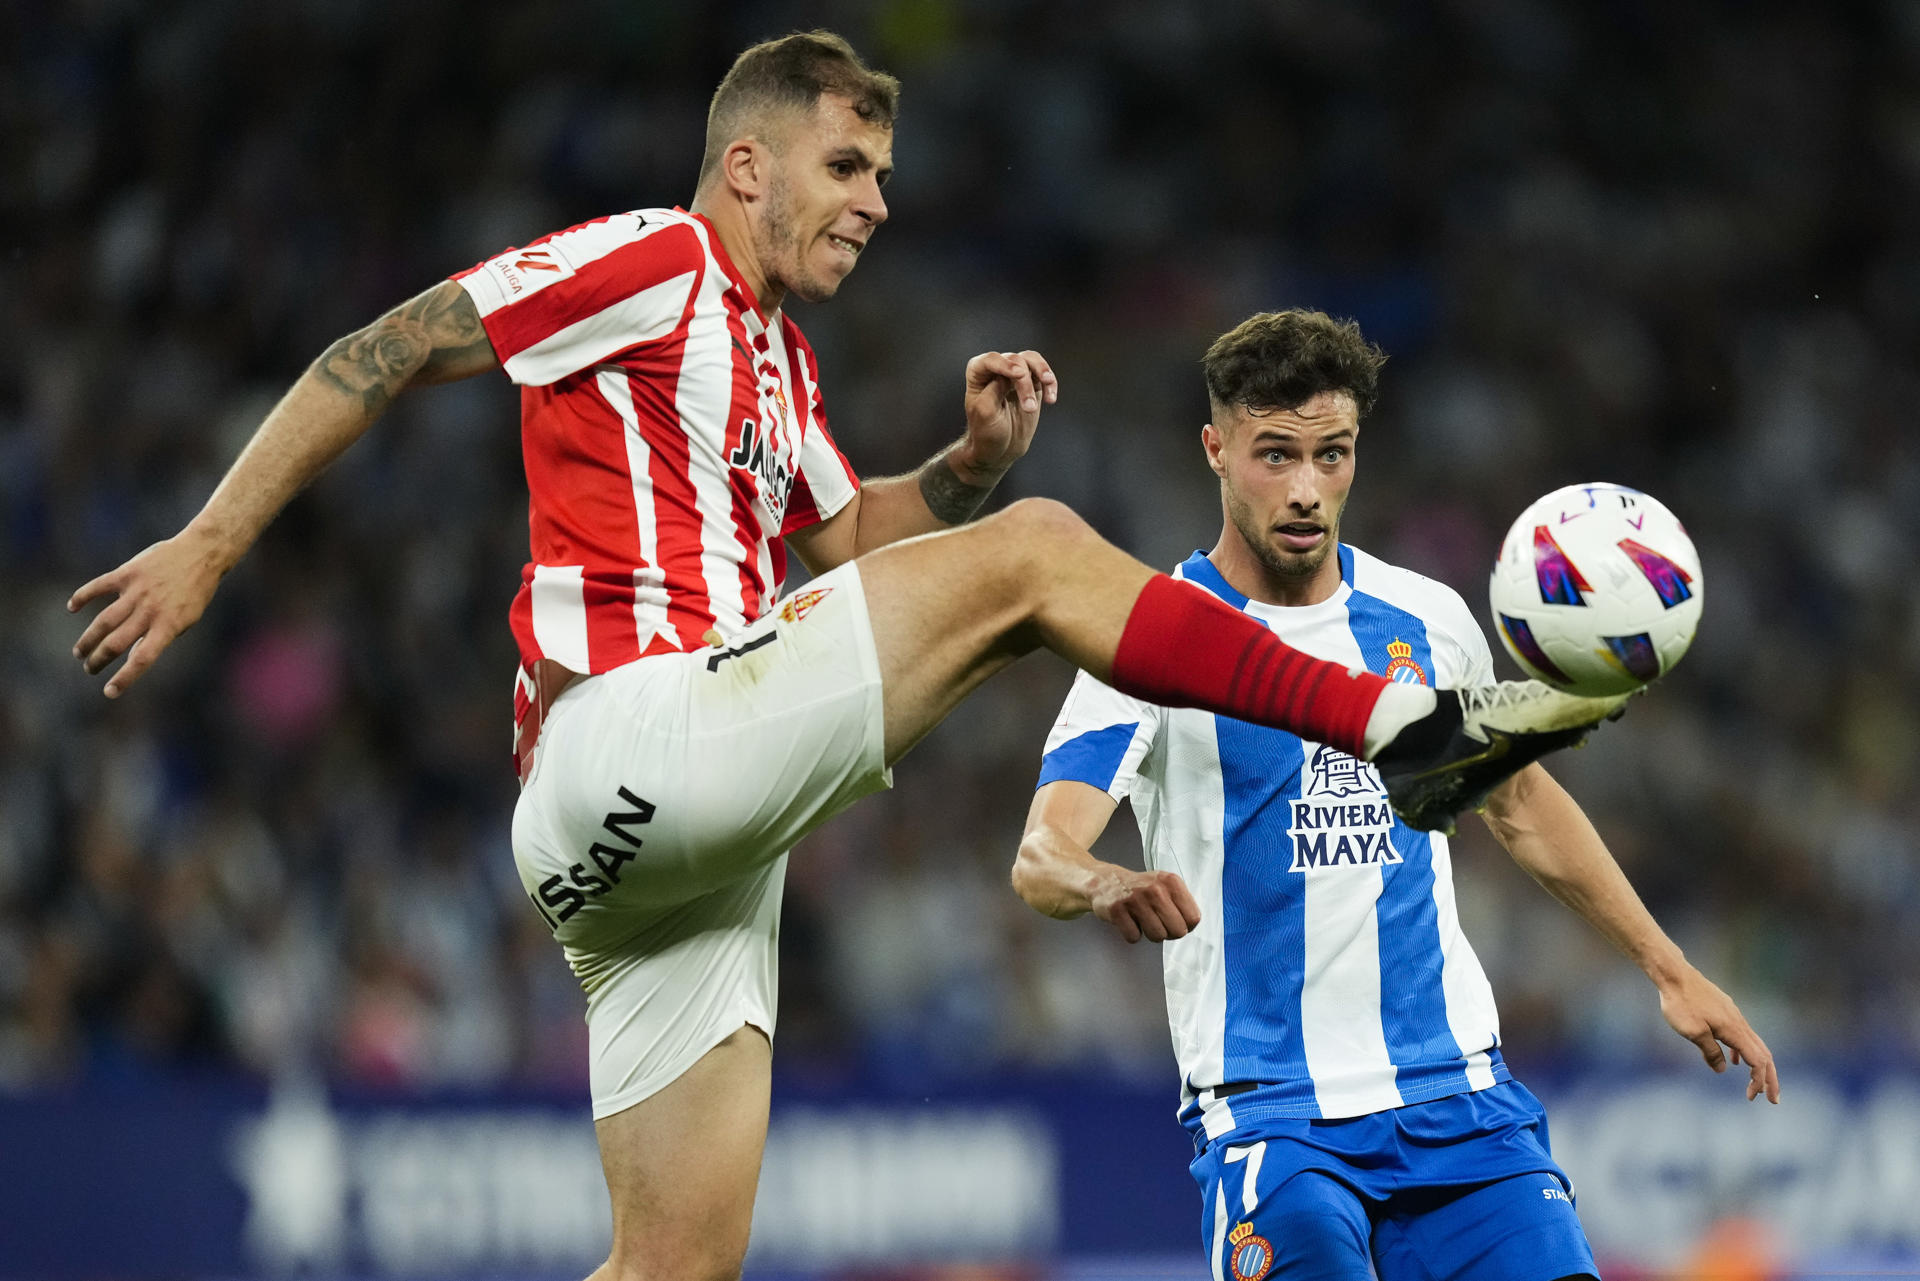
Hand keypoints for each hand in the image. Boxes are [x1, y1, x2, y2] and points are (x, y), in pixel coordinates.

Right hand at [69, 527, 228, 696]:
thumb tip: (133, 657)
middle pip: (116, 643)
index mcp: (169, 626)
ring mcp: (137, 592)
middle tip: (89, 668)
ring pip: (104, 622)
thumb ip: (159, 637)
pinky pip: (98, 587)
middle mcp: (150, 611)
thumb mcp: (185, 619)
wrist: (201, 553)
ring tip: (79, 652)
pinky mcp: (127, 574)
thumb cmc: (195, 591)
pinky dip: (82, 597)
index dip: (125, 678)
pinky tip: (72, 608)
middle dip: (99, 660)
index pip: (143, 659)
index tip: (109, 692)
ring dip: (88, 639)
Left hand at [955, 350, 1055, 480]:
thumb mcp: (985, 414)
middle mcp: (996, 370)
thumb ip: (993, 390)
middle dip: (1024, 382)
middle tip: (1030, 408)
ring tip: (1048, 385)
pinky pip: (1043, 374)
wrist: (1000, 449)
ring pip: (1031, 359)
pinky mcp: (1032, 384)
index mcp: (978, 374)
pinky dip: (1051, 384)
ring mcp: (1015, 375)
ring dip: (1042, 371)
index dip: (1004, 364)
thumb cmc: (987, 432)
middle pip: (1014, 361)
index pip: (990, 360)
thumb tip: (1009, 376)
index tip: (1019, 374)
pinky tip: (1051, 399)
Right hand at [1088, 866, 1200, 943]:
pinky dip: (1131, 933)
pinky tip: (1128, 921)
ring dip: (1149, 934)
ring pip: (1157, 936)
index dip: (1185, 925)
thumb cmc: (1140, 888)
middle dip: (1169, 932)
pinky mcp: (1117, 910)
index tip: (1174, 920)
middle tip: (1158, 923)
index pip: (1194, 918)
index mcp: (1171, 882)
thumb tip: (1192, 925)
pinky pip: (1134, 937)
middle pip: (1178, 930)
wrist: (1105, 881)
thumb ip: (1182, 902)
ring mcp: (1135, 899)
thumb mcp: (1165, 886)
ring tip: (1142, 920)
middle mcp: (1155, 889)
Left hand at [1658, 966, 1779, 1102]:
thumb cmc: (1681, 1003)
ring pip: (1753, 1044)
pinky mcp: (1725, 1011)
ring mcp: (1733, 1016)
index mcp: (1735, 1030)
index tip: (1752, 1097)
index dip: (1759, 1081)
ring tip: (1754, 1083)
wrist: (1674, 975)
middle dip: (1769, 1078)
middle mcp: (1739, 1023)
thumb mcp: (1693, 1032)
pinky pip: (1740, 1036)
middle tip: (1772, 1100)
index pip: (1757, 1061)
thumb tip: (1722, 1069)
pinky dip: (1742, 1052)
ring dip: (1757, 1066)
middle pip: (1763, 1054)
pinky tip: (1733, 1060)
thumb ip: (1710, 1052)